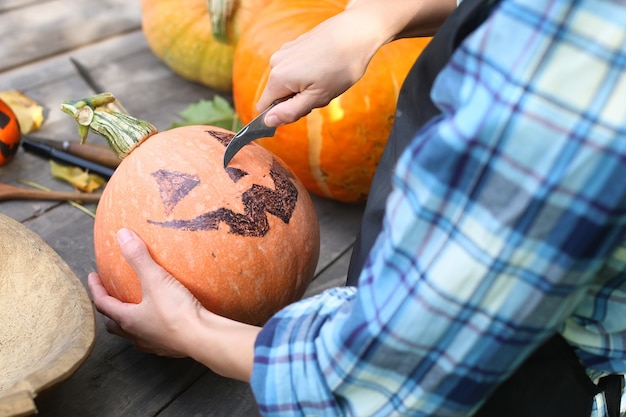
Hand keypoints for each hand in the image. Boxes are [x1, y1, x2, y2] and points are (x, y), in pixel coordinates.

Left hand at [88, 228, 259, 380]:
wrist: (202, 338)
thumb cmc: (176, 312)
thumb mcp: (156, 279)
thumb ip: (139, 257)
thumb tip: (122, 235)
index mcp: (128, 320)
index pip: (103, 303)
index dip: (96, 288)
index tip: (93, 276)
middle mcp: (136, 335)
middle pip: (113, 324)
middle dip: (108, 309)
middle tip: (109, 296)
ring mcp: (152, 344)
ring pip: (132, 334)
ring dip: (129, 322)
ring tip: (135, 309)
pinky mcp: (170, 348)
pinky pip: (153, 338)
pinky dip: (150, 328)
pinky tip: (161, 320)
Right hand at [257, 8, 384, 126]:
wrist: (356, 32)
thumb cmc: (340, 67)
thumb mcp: (317, 98)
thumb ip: (290, 112)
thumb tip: (267, 121)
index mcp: (278, 78)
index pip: (264, 108)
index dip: (281, 115)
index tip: (303, 110)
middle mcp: (275, 63)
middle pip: (277, 95)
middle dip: (296, 100)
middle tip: (320, 93)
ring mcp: (284, 51)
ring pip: (287, 82)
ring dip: (303, 88)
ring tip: (325, 79)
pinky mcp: (294, 45)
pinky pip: (294, 69)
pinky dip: (307, 73)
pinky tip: (324, 66)